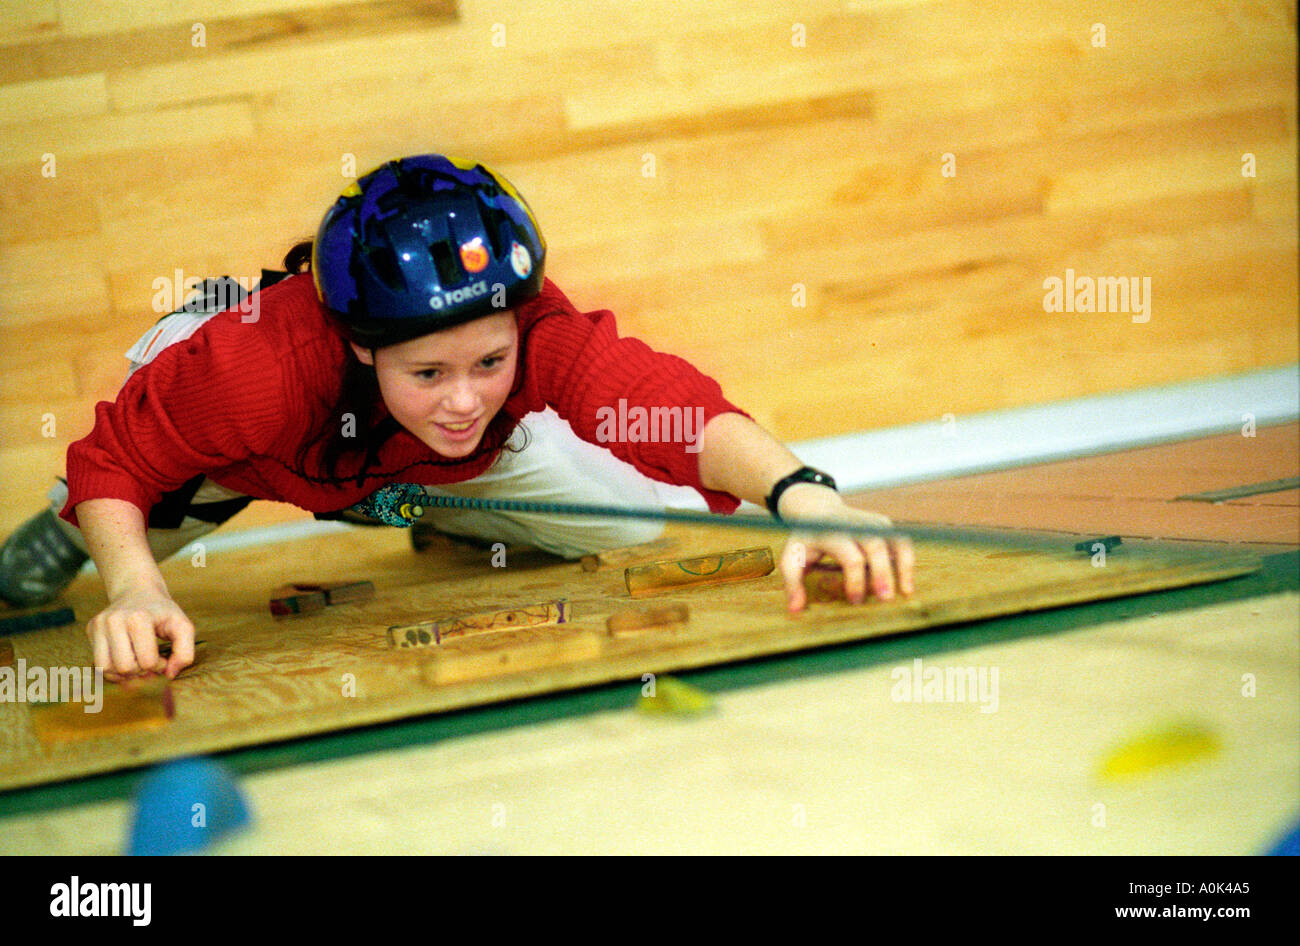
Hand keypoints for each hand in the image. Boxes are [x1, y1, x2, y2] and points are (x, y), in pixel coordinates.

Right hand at [86, 588, 196, 681]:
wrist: (139, 592)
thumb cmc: (162, 613)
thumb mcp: (183, 627)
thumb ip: (185, 653)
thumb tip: (169, 675)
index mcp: (138, 618)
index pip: (146, 661)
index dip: (159, 666)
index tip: (163, 657)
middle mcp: (114, 620)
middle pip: (124, 667)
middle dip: (140, 671)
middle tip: (149, 662)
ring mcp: (99, 624)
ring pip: (106, 669)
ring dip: (124, 673)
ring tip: (137, 663)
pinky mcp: (91, 629)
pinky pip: (98, 663)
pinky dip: (112, 669)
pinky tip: (126, 660)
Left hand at [776, 487, 914, 612]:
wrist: (818, 509)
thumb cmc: (806, 539)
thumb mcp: (792, 557)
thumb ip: (792, 583)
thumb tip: (795, 610)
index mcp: (833, 534)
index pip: (850, 557)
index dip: (855, 581)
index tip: (855, 601)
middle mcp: (856, 525)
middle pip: (876, 546)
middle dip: (883, 573)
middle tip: (885, 599)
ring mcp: (872, 523)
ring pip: (895, 540)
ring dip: (904, 565)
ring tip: (907, 591)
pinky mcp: (884, 525)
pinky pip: (901, 542)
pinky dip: (907, 560)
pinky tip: (906, 582)